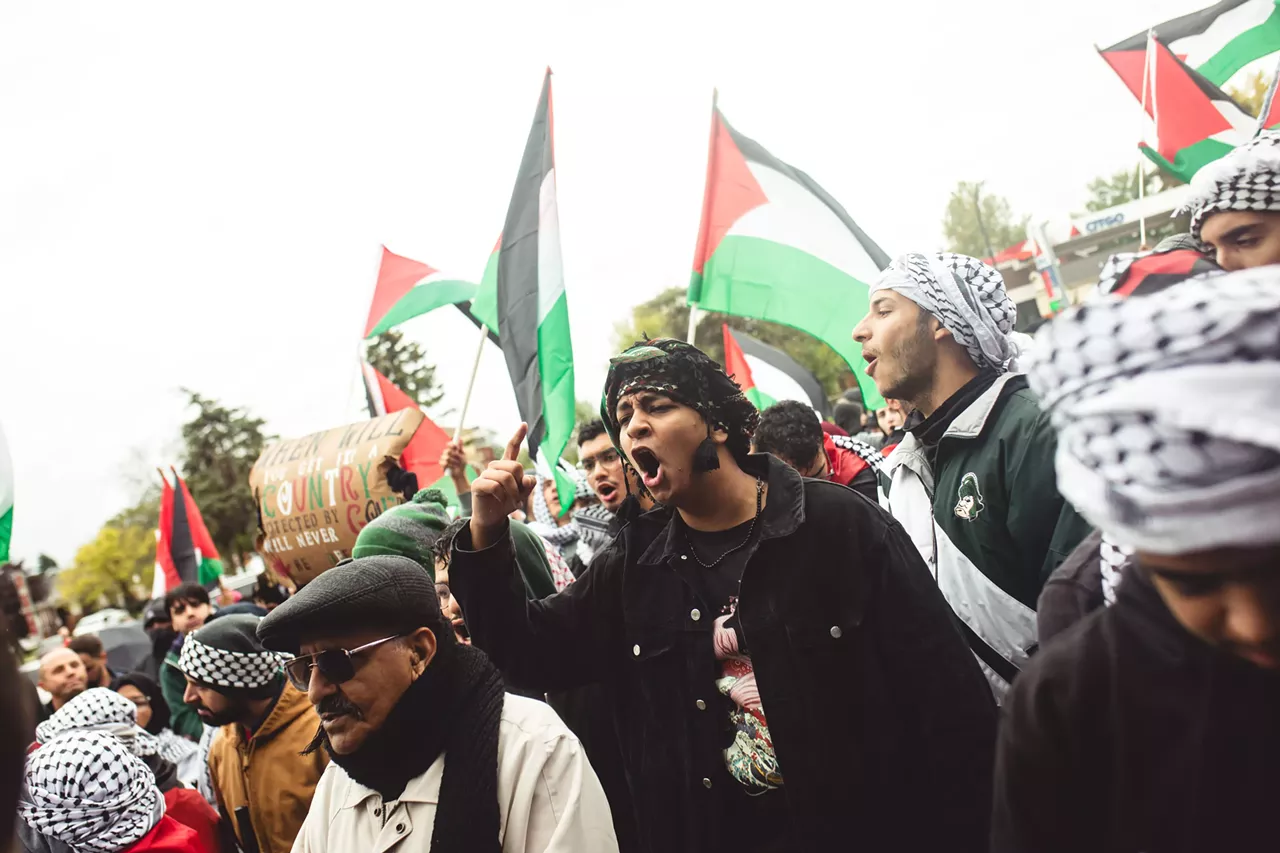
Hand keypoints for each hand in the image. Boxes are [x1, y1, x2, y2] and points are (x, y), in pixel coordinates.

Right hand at [440, 440, 466, 476]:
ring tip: (456, 465)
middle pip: (447, 451)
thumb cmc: (461, 464)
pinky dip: (449, 465)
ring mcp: (443, 458)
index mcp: (452, 450)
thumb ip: (460, 448)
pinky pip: (444, 463)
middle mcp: (447, 453)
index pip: (449, 444)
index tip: (454, 446)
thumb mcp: (463, 456)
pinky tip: (452, 467)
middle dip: (454, 456)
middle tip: (459, 460)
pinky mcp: (442, 464)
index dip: (451, 444)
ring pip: (446, 457)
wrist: (459, 473)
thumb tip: (461, 440)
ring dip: (453, 462)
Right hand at [470, 424, 535, 549]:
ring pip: (505, 477)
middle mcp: (495, 468)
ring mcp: (484, 475)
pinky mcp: (477, 485)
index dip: (518, 436)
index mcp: (506, 467)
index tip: (524, 424)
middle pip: (515, 466)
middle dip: (519, 484)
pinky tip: (500, 500)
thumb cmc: (506, 503)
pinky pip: (494, 486)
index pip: (512, 448)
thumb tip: (527, 479)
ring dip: (512, 493)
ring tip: (510, 502)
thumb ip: (528, 485)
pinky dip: (501, 496)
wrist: (492, 519)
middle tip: (517, 497)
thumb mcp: (522, 494)